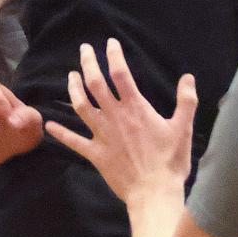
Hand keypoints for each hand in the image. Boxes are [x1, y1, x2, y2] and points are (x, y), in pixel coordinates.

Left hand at [45, 40, 196, 203]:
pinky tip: (49, 124)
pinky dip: (60, 132)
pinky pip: (74, 141)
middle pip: (96, 84)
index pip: (121, 74)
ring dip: (74, 89)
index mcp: (136, 108)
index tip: (110, 43)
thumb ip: (186, 101)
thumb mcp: (183, 128)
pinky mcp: (95, 154)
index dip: (114, 56)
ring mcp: (102, 135)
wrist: (154, 193)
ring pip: (81, 106)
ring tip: (70, 75)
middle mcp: (115, 117)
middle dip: (88, 64)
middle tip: (84, 50)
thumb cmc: (170, 162)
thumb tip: (188, 77)